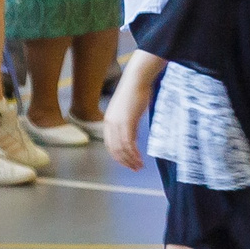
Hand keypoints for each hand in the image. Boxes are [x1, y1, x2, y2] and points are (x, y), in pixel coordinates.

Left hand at [104, 57, 164, 171]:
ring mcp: (118, 124)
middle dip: (124, 161)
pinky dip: (134, 154)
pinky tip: (140, 159)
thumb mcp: (129, 111)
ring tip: (139, 167)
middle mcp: (110, 124)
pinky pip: (129, 144)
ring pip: (122, 149)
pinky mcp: (127, 122)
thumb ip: (129, 124)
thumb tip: (133, 135)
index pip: (110, 145)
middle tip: (135, 168)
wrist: (136, 80)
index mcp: (109, 121)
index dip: (118, 156)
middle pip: (114, 149)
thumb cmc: (135, 91)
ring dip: (130, 160)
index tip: (128, 162)